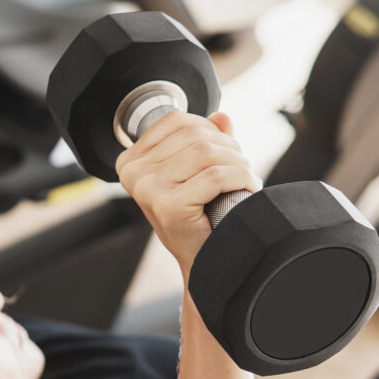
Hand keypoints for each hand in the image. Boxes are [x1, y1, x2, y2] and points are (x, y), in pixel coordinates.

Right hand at [116, 112, 261, 279]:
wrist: (204, 261)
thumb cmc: (198, 219)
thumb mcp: (196, 173)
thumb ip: (207, 141)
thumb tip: (222, 116)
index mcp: (131, 161)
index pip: (176, 121)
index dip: (209, 129)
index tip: (225, 150)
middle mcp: (133, 172)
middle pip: (195, 135)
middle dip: (229, 148)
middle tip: (242, 169)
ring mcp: (148, 189)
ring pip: (207, 153)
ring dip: (238, 163)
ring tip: (246, 178)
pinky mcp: (168, 205)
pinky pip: (215, 176)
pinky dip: (240, 178)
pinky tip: (247, 188)